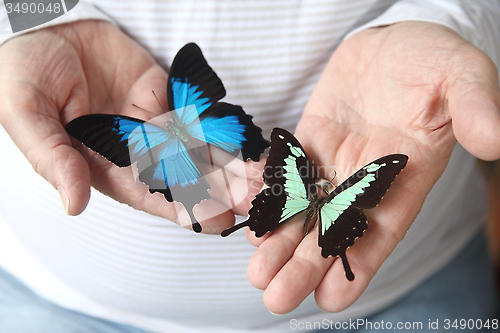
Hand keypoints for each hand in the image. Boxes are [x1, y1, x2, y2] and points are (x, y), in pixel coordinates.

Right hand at [0, 20, 262, 233]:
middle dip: (219, 191)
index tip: (215, 222)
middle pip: (183, 178)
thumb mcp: (27, 115)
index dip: (181, 209)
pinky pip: (197, 117)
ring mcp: (153, 125)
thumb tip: (72, 204)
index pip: (148, 195)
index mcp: (103, 166)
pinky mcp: (166, 99)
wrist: (43, 29)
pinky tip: (249, 146)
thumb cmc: (23, 74)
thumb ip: (52, 158)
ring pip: (197, 150)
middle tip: (257, 202)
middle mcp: (134, 152)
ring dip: (230, 165)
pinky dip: (222, 131)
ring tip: (264, 180)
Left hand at [246, 22, 499, 312]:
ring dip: (280, 241)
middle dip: (305, 266)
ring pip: (305, 210)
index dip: (358, 266)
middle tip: (276, 298)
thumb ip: (477, 107)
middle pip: (333, 231)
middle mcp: (365, 179)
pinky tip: (251, 219)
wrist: (394, 38)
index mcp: (405, 176)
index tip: (332, 299)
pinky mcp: (309, 141)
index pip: (380, 232)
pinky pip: (286, 175)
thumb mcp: (463, 75)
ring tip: (257, 271)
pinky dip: (269, 196)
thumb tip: (495, 141)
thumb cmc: (433, 57)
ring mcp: (334, 161)